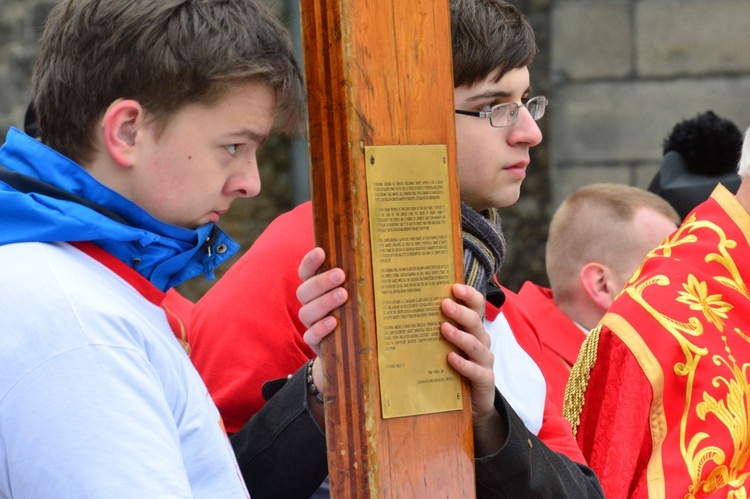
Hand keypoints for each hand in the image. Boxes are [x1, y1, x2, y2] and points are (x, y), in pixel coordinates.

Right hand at [296, 247, 347, 395]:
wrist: (348, 350)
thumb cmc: (353, 314)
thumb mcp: (355, 297)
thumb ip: (357, 281)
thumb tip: (379, 259)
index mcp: (316, 290)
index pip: (306, 272)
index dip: (309, 262)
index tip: (321, 251)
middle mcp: (310, 305)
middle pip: (304, 291)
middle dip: (321, 282)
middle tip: (340, 275)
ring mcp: (311, 324)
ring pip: (306, 312)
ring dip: (323, 302)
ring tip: (343, 295)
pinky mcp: (314, 343)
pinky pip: (310, 336)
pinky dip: (320, 328)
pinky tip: (334, 322)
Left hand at [440, 283, 494, 417]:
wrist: (473, 402)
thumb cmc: (454, 367)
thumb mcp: (444, 346)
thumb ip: (434, 330)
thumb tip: (407, 312)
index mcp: (472, 329)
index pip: (476, 306)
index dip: (469, 295)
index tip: (454, 287)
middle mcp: (481, 341)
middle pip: (475, 322)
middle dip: (460, 312)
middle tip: (444, 304)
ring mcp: (484, 361)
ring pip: (476, 344)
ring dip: (460, 335)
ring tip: (443, 328)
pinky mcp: (485, 380)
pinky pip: (476, 370)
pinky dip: (464, 364)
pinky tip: (450, 358)